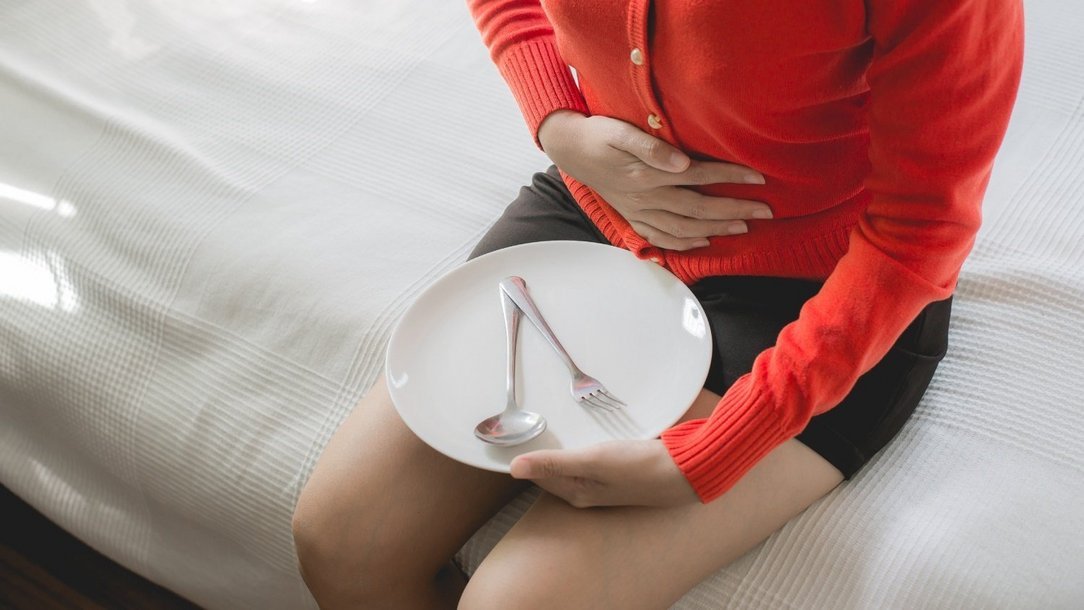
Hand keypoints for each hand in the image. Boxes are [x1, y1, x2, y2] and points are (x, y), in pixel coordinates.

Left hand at [509, 439, 698, 507]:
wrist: (684, 472)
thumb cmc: (638, 467)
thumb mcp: (592, 461)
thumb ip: (554, 463)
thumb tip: (512, 468)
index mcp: (574, 493)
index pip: (537, 474)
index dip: (524, 455)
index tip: (512, 430)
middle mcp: (586, 492)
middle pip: (552, 471)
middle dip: (539, 451)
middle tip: (526, 421)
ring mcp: (603, 483)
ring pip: (570, 465)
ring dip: (560, 447)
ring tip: (548, 423)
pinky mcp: (618, 472)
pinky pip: (588, 460)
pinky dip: (580, 446)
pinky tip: (583, 432)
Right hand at [538, 111, 770, 250]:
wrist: (570, 148)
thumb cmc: (599, 134)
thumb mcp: (620, 132)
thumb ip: (651, 147)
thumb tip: (682, 163)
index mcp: (646, 176)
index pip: (698, 177)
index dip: (730, 178)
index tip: (758, 178)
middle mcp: (645, 199)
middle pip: (698, 208)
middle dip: (734, 210)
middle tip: (765, 211)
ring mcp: (639, 212)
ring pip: (684, 227)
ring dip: (716, 229)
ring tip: (743, 227)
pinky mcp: (634, 217)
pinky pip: (662, 238)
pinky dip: (685, 243)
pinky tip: (704, 241)